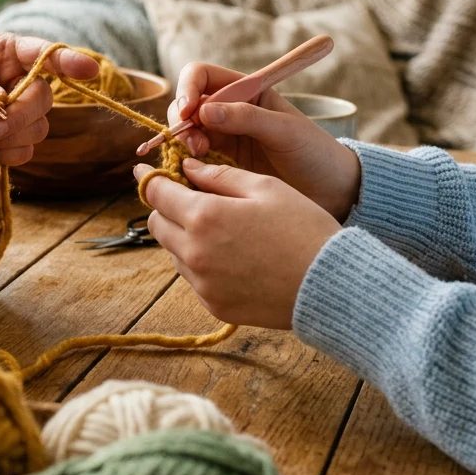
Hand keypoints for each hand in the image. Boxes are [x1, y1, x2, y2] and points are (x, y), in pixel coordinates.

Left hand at [0, 32, 98, 165]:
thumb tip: (0, 107)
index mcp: (6, 51)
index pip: (44, 52)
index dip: (69, 60)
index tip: (90, 70)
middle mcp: (17, 80)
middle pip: (43, 100)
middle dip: (20, 116)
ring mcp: (14, 112)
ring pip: (37, 128)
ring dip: (12, 137)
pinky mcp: (6, 139)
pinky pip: (24, 151)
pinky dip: (8, 155)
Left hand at [136, 159, 340, 328]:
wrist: (331, 285)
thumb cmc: (303, 227)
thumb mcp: (265, 187)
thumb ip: (219, 175)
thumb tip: (187, 169)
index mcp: (204, 217)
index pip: (157, 193)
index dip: (149, 178)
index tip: (144, 171)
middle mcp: (194, 253)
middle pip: (158, 224)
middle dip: (166, 207)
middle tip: (188, 197)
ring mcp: (202, 284)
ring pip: (174, 252)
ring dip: (184, 235)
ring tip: (219, 228)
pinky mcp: (214, 306)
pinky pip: (193, 278)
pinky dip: (201, 263)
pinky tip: (232, 255)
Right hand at [169, 62, 361, 220]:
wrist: (329, 190)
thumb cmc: (314, 152)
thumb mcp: (285, 130)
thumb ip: (247, 118)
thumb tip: (205, 111)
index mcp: (245, 91)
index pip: (202, 76)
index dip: (188, 88)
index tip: (187, 110)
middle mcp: (228, 111)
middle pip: (186, 105)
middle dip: (182, 121)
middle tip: (194, 144)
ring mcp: (222, 138)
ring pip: (185, 133)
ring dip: (183, 143)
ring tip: (198, 159)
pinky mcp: (219, 165)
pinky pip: (191, 160)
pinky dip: (186, 164)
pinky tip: (195, 174)